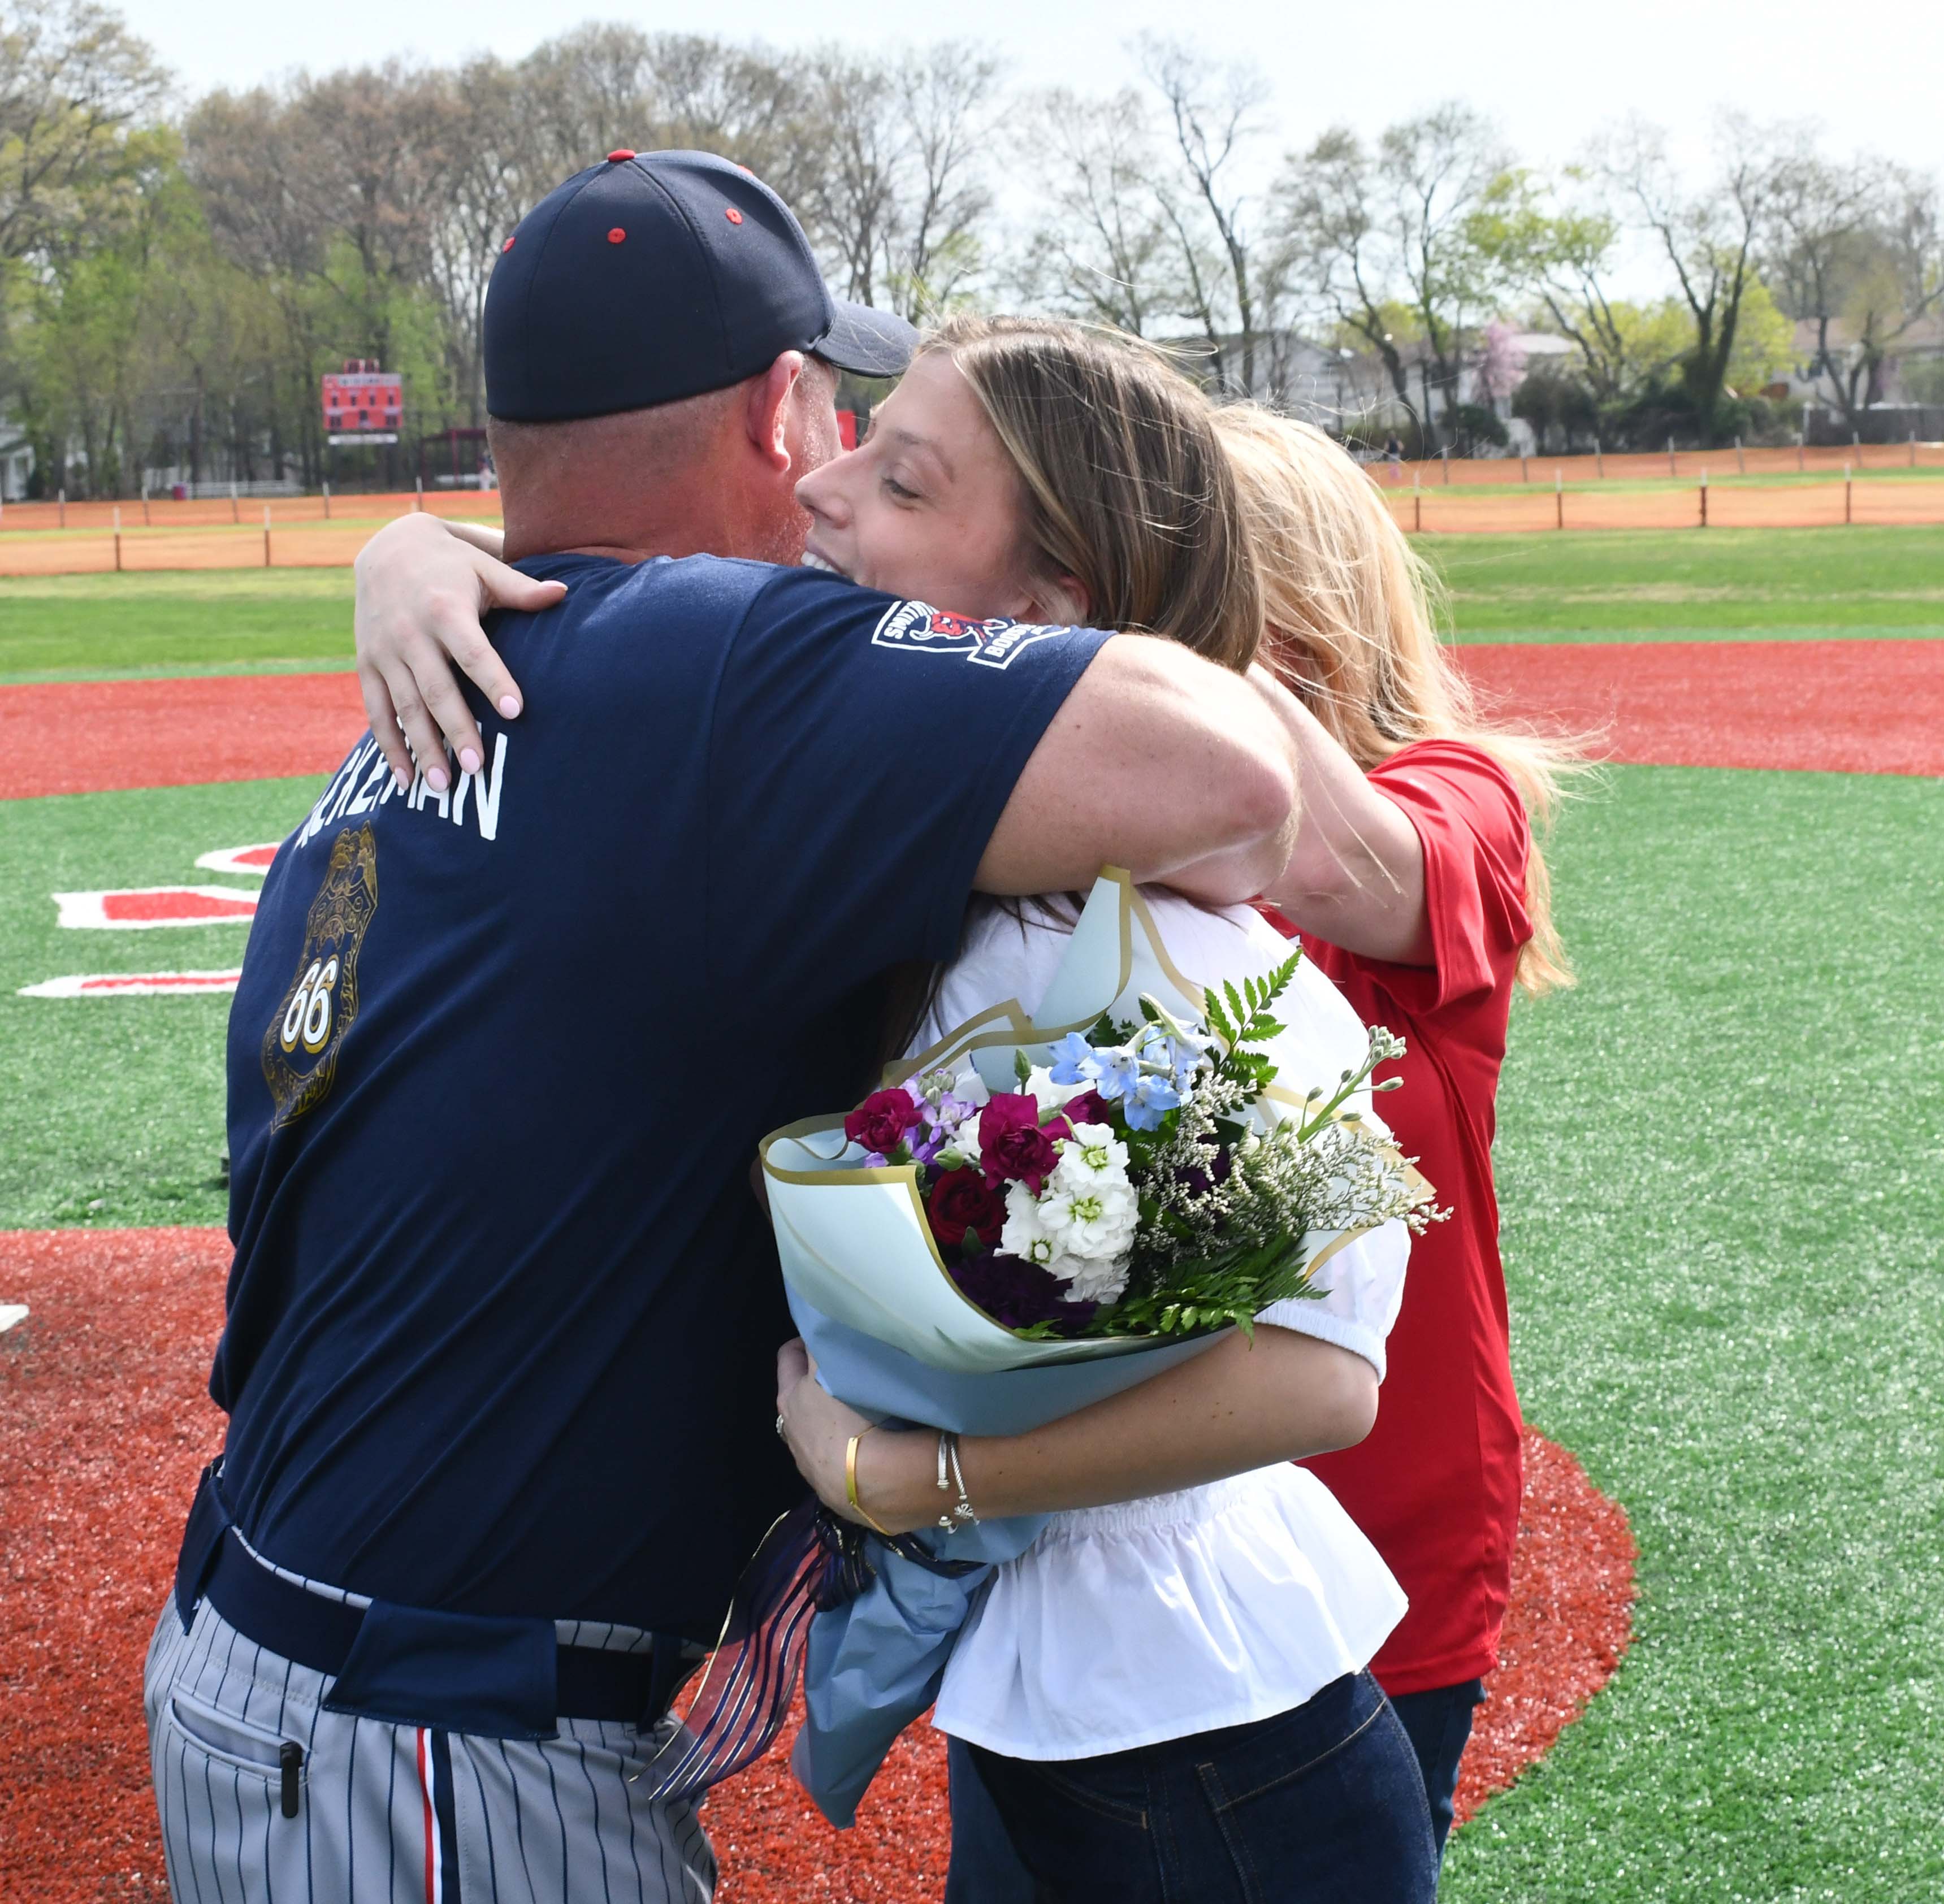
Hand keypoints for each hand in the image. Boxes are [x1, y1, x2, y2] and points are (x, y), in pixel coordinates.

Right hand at [353, 514, 565, 790]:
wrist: (387, 547)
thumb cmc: (452, 563)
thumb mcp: (485, 567)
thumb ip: (521, 589)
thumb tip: (564, 593)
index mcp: (444, 609)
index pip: (473, 653)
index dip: (494, 681)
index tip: (516, 713)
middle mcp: (409, 633)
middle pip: (436, 689)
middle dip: (456, 730)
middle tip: (478, 768)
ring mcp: (384, 652)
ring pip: (404, 707)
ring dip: (422, 748)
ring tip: (442, 786)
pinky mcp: (366, 664)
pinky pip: (376, 711)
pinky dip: (389, 746)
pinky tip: (405, 779)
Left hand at [774, 1340, 927, 1532]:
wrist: (871, 1481)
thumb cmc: (849, 1416)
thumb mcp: (834, 1371)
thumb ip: (822, 1347)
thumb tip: (816, 1324)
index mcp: (789, 1399)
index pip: (787, 1357)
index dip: (803, 1342)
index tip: (824, 1337)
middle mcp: (790, 1430)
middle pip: (798, 1393)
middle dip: (815, 1379)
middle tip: (845, 1370)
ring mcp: (806, 1461)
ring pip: (813, 1426)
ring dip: (829, 1414)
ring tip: (859, 1407)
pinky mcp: (826, 1485)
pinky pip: (831, 1453)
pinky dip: (842, 1443)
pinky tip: (865, 1443)